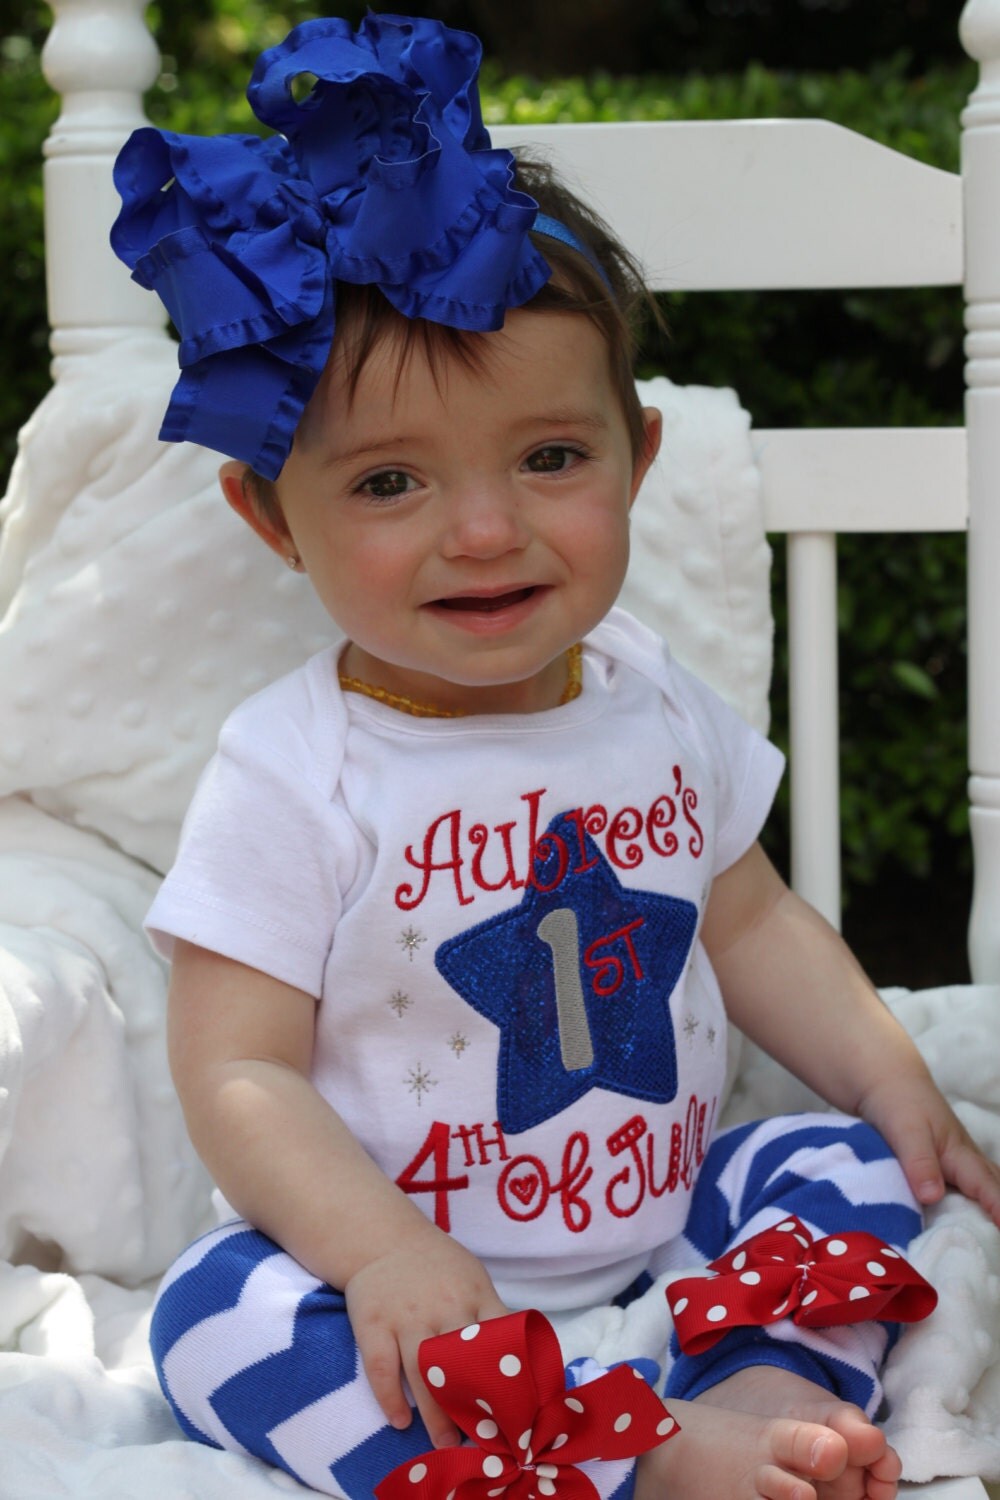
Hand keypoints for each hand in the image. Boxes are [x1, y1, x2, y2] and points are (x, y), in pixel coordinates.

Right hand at [345, 1227, 508, 1446]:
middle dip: (472, 1405)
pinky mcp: (373, 1325)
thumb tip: (521, 1357)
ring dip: (434, 1413)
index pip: (499, 1340)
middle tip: (481, 1439)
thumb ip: (491, 1315)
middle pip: (461, 1365)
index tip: (517, 1411)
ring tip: (445, 1443)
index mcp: (474, 1295)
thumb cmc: (436, 1264)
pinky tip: (400, 1420)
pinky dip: (390, 1397)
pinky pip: (381, 1368)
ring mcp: (406, 1318)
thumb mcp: (473, 1278)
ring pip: (422, 1373)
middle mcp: (442, 1307)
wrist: (383, 1237)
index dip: (509, 1377)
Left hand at [858, 1070, 999, 1228]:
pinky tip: (960, 1225)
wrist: (882, 1080)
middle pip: (992, 1189)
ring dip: (987, 1210)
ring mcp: (951, 1163)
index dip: (998, 1208)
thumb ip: (919, 1161)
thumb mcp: (905, 1130)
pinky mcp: (936, 1167)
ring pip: (978, 1190)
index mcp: (959, 1153)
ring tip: (989, 1240)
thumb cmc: (897, 1102)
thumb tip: (933, 1196)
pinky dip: (967, 1206)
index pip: (986, 1186)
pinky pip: (960, 1190)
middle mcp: (962, 1160)